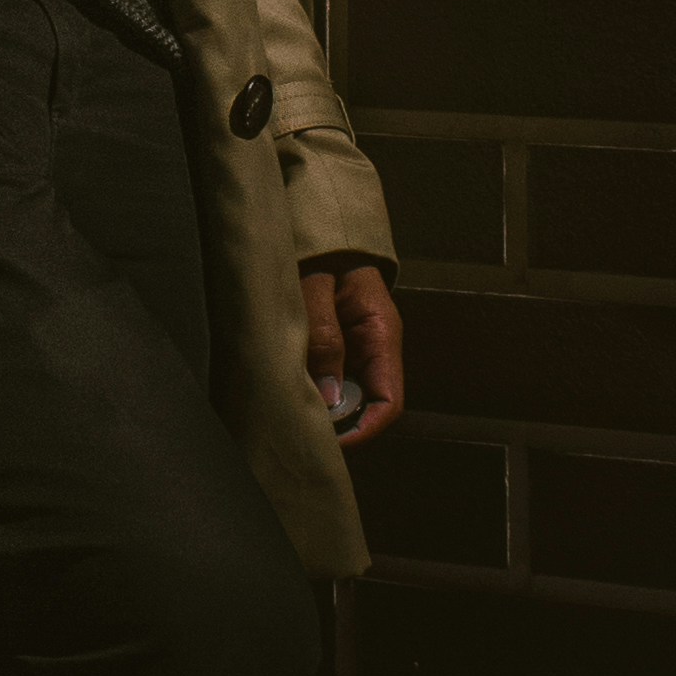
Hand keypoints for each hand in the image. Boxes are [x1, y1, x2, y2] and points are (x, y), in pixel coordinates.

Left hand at [301, 259, 402, 450]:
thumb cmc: (317, 253)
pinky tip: (286, 394)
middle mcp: (372, 350)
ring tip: (288, 415)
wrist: (314, 231)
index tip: (332, 444)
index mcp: (381, 335)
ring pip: (343, 398)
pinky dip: (311, 393)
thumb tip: (329, 396)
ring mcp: (353, 351)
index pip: (388, 402)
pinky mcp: (332, 349)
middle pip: (364, 407)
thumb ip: (323, 336)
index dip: (364, 430)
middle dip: (336, 426)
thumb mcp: (314, 288)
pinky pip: (327, 382)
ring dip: (321, 410)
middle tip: (298, 433)